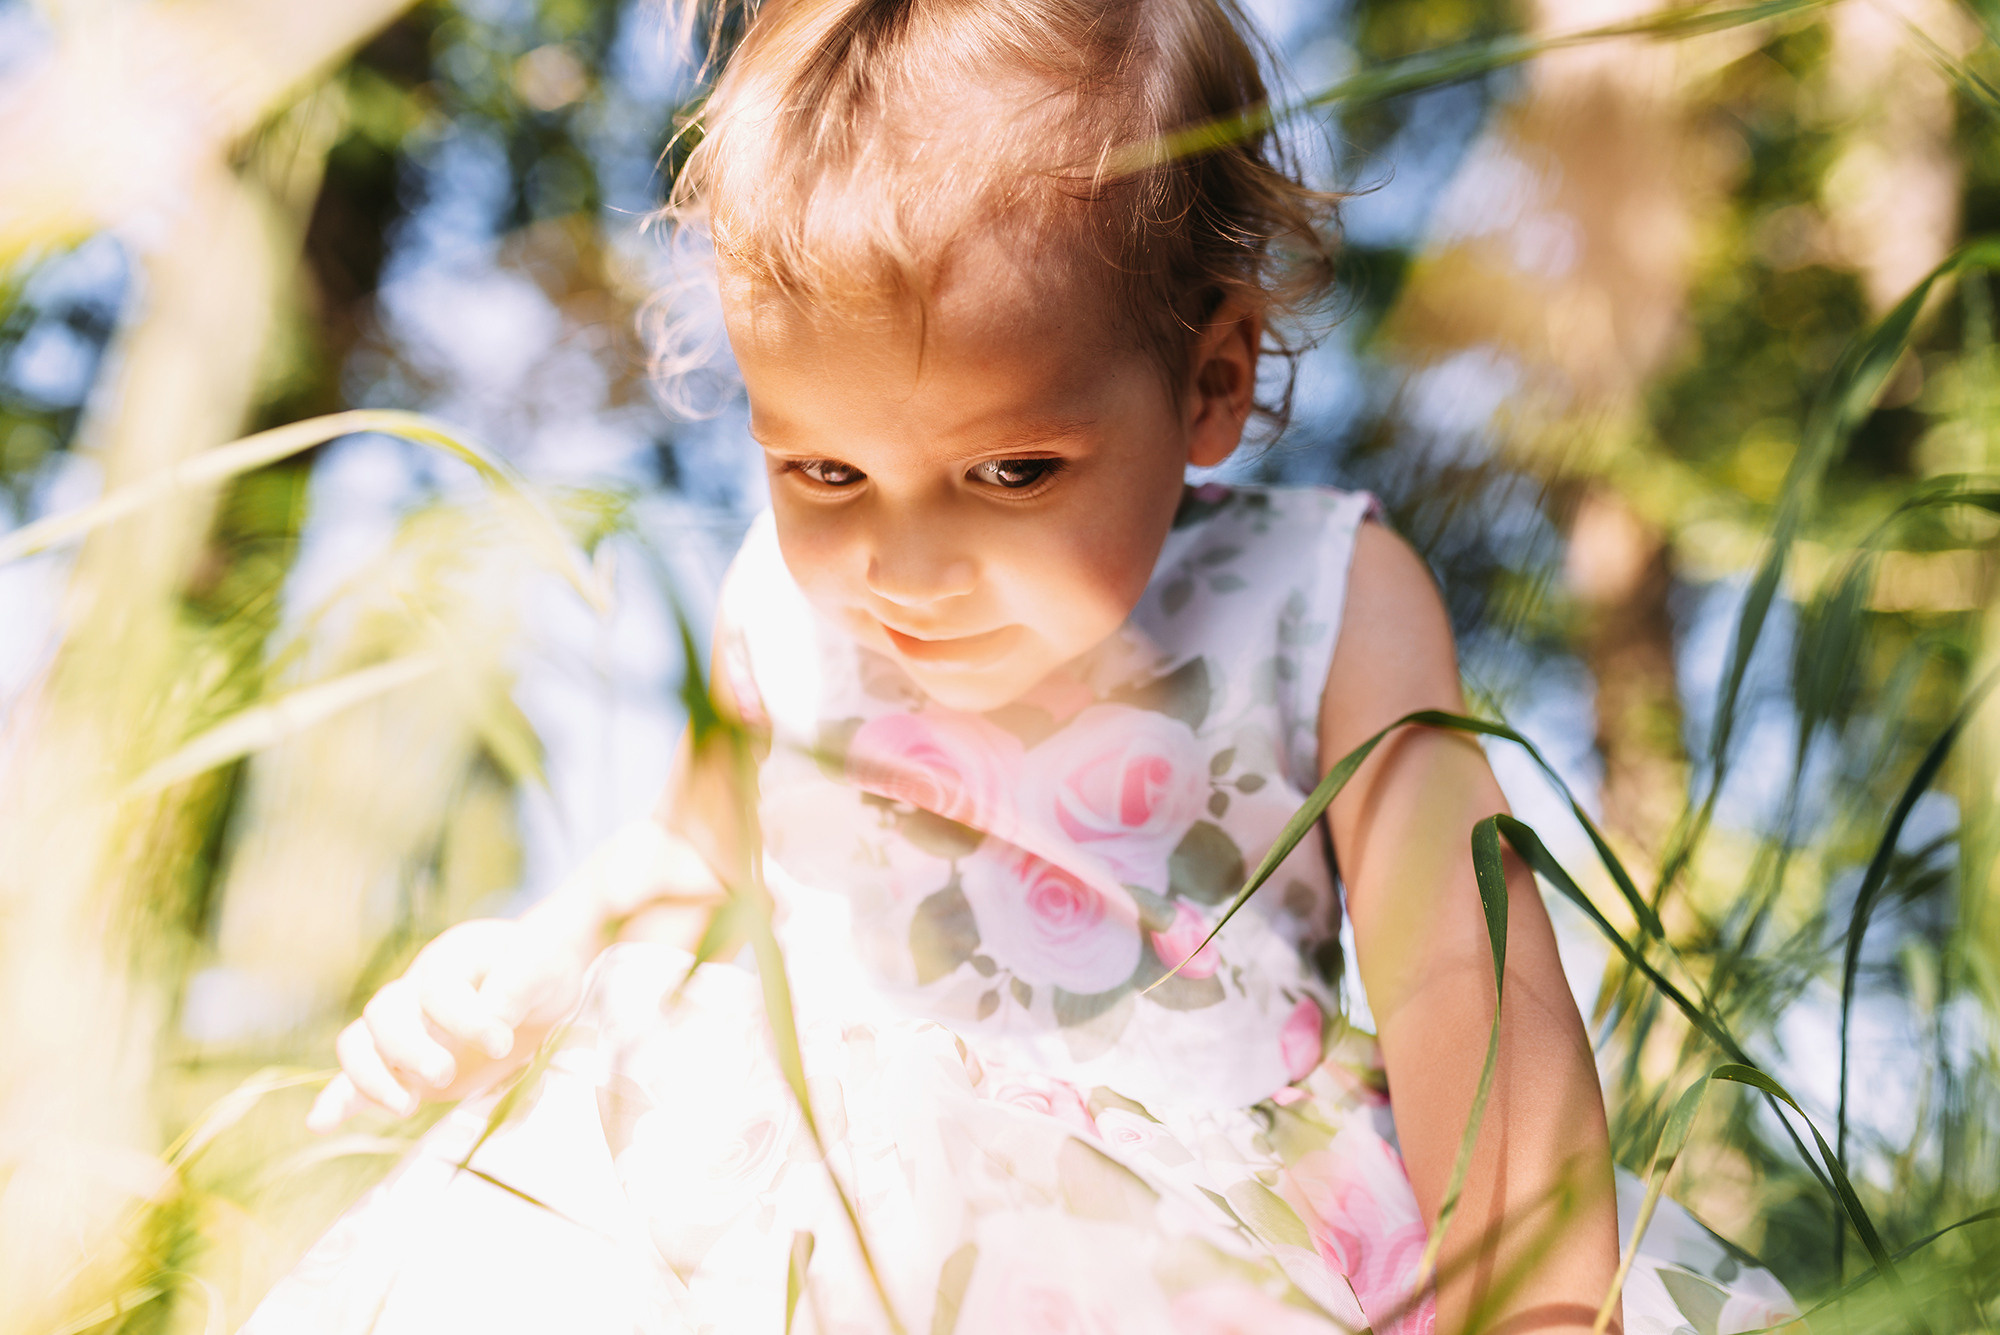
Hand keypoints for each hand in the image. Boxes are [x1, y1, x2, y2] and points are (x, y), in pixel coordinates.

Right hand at [307, 916, 590, 1130]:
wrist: (539, 984)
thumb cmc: (541, 968)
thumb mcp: (544, 964)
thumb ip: (518, 984)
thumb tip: (493, 1018)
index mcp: (450, 958)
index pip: (439, 988)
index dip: (466, 1018)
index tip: (502, 1043)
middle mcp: (416, 989)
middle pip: (385, 1014)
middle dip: (410, 1049)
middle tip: (445, 1073)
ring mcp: (404, 1029)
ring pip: (360, 1044)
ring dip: (372, 1077)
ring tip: (407, 1107)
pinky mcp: (402, 1066)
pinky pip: (355, 1078)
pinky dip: (337, 1100)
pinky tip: (320, 1123)